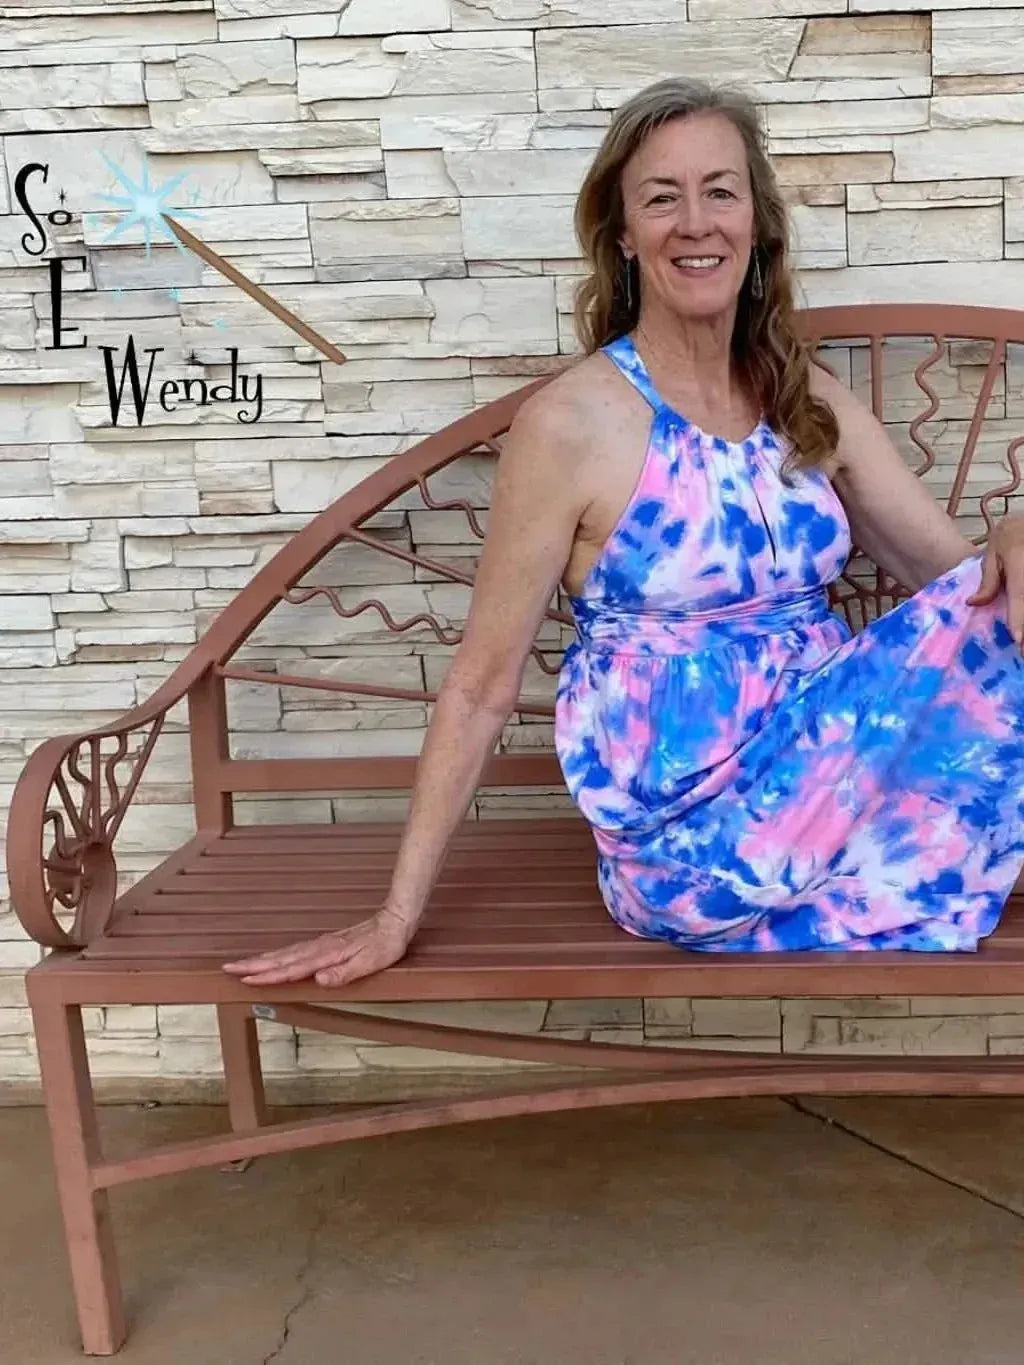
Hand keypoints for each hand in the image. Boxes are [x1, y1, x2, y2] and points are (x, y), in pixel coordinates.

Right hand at [221, 906, 416, 986]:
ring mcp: (321, 944)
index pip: (292, 968)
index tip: (246, 979)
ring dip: (262, 959)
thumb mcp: (371, 963)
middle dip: (254, 965)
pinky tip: (273, 958)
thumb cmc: (385, 945)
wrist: (395, 921)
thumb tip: (319, 980)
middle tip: (228, 969)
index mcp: (327, 955)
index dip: (268, 975)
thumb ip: (344, 973)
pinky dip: (278, 955)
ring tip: (241, 965)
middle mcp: (319, 948)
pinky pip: (295, 951)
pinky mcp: (325, 943)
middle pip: (281, 958)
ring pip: (285, 953)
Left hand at [967, 513, 1023, 645]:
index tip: (1018, 640)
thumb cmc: (1012, 534)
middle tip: (1022, 652)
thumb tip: (972, 603)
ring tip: (1023, 646)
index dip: (1019, 619)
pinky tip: (1023, 630)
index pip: (1020, 596)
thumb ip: (988, 580)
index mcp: (1020, 564)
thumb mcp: (994, 551)